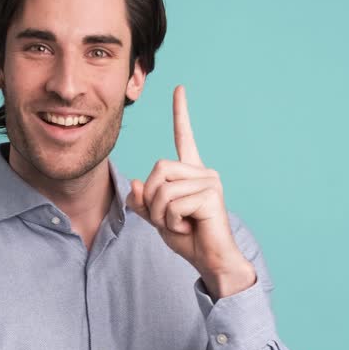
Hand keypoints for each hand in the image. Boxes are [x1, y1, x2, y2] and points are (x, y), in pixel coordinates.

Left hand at [126, 85, 255, 297]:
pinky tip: (190, 228)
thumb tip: (137, 183)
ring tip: (180, 226)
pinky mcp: (211, 194)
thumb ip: (144, 201)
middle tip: (168, 220)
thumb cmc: (188, 239)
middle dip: (152, 200)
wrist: (211, 261)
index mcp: (190, 173)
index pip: (183, 137)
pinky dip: (172, 222)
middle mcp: (203, 171)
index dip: (180, 113)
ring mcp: (209, 181)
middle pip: (158, 169)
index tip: (179, 88)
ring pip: (163, 188)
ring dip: (161, 214)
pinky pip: (173, 204)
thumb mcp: (157, 218)